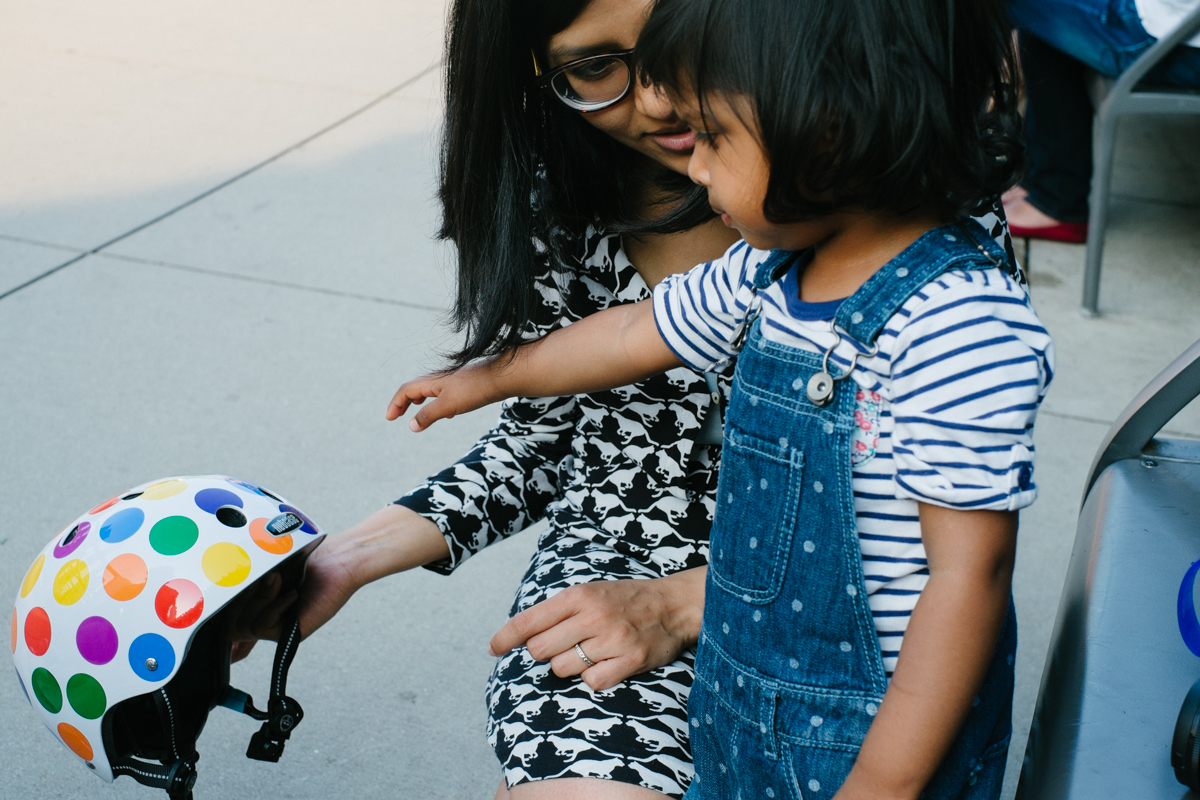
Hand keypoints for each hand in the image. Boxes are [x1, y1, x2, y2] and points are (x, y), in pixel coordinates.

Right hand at [224, 541, 356, 662]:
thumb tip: (214, 576)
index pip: (228, 625)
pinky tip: (292, 595)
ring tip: (278, 579)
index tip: (201, 626)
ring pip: (243, 627)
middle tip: (255, 578)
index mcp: (254, 603)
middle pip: (226, 628)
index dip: (213, 630)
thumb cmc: (305, 555)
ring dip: (258, 599)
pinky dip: (273, 607)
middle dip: (234, 601)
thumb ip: (240, 574)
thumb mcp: (264, 564)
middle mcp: (262, 617)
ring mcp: (275, 627)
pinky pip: (261, 627)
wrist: (339, 560)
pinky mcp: (289, 633)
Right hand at [386, 361, 505, 431]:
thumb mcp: (448, 406)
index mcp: (431, 382)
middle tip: (396, 416)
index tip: (389, 418)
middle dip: (404, 403)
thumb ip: (428, 415)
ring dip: (419, 403)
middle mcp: (439, 379)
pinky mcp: (464, 385)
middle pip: (415, 389)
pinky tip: (449, 414)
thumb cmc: (474, 390)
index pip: (405, 390)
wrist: (502, 377)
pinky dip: (437, 403)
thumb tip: (410, 426)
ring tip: (417, 415)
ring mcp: (452, 381)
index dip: (395, 404)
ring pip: (430, 391)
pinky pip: (444, 394)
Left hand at [489, 568, 705, 690]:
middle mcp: (593, 616)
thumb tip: (520, 636)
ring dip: (569, 666)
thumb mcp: (589, 592)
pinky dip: (594, 678)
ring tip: (589, 652)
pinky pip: (592, 683)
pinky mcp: (630, 661)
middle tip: (562, 647)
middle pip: (541, 650)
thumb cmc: (624, 600)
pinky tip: (607, 664)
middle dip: (544, 654)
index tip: (492, 649)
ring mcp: (612, 639)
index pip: (529, 620)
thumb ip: (557, 612)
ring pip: (563, 669)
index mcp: (579, 595)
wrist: (673, 605)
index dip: (505, 638)